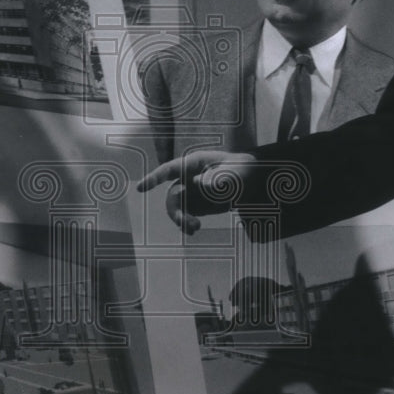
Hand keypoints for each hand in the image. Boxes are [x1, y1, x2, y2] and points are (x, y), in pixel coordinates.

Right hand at [137, 150, 256, 233]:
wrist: (252, 182)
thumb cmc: (242, 169)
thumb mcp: (235, 171)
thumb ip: (219, 177)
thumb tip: (199, 184)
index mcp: (194, 163)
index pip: (170, 170)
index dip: (154, 178)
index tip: (141, 188)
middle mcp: (188, 178)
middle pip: (173, 196)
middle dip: (176, 211)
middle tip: (186, 223)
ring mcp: (192, 193)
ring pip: (177, 208)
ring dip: (182, 219)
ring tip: (195, 228)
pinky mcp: (197, 205)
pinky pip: (186, 216)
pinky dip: (187, 224)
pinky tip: (194, 229)